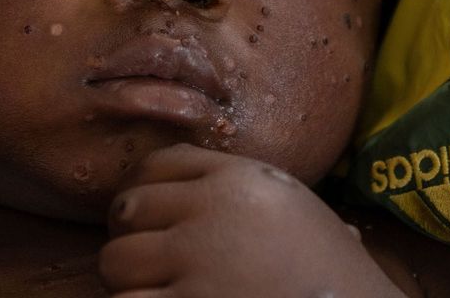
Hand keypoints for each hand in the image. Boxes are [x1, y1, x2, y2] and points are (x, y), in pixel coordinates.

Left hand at [101, 144, 402, 296]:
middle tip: (146, 259)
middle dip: (130, 235)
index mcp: (240, 179)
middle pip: (129, 208)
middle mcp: (211, 211)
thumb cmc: (333, 271)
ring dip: (127, 279)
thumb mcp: (295, 208)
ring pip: (116, 260)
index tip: (145, 215)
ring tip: (153, 289)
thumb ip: (244, 192)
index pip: (159, 164)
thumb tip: (188, 193)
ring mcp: (195, 262)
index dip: (143, 189)